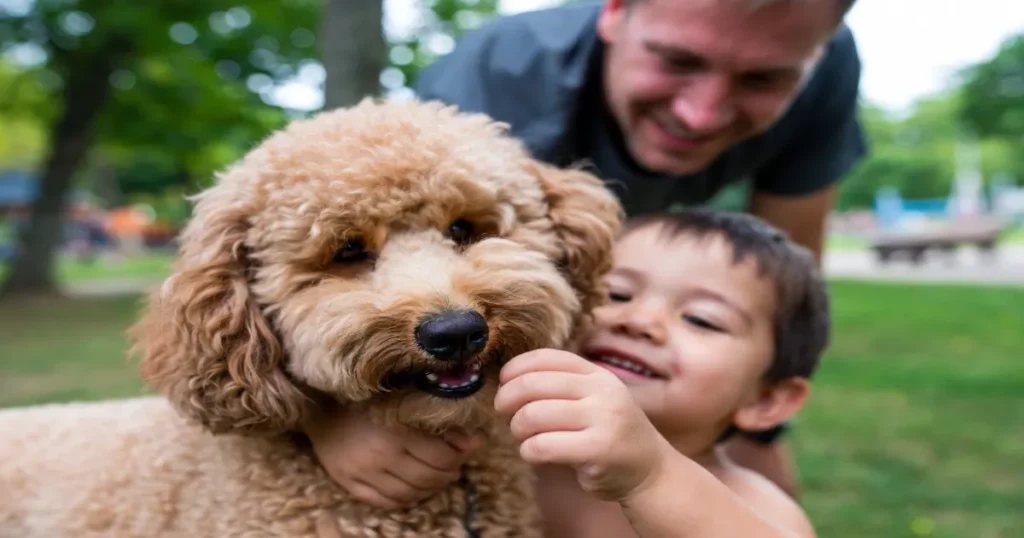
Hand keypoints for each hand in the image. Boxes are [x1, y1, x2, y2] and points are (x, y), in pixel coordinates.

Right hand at [303, 404, 483, 509]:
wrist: (320, 405)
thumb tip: (474, 441)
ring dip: (431, 487)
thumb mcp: (405, 404)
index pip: (442, 458)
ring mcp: (364, 474)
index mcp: (397, 432)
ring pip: (411, 494)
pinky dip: (406, 499)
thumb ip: (437, 424)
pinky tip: (413, 488)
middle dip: (449, 472)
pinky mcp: (350, 484)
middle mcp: (381, 457)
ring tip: (436, 475)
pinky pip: (387, 503)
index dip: (460, 455)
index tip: (468, 447)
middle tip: (453, 463)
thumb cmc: (367, 399)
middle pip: (429, 478)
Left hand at [494, 349, 672, 502]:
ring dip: (517, 428)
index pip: (546, 358)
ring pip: (533, 416)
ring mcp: (602, 419)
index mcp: (596, 374)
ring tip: (524, 437)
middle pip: (533, 385)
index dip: (516, 368)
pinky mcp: (597, 450)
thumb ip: (560, 385)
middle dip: (507, 399)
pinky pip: (542, 446)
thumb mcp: (592, 398)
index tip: (503, 382)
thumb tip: (508, 380)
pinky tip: (534, 454)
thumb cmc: (608, 432)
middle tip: (504, 413)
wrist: (649, 470)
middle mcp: (601, 391)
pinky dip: (528, 451)